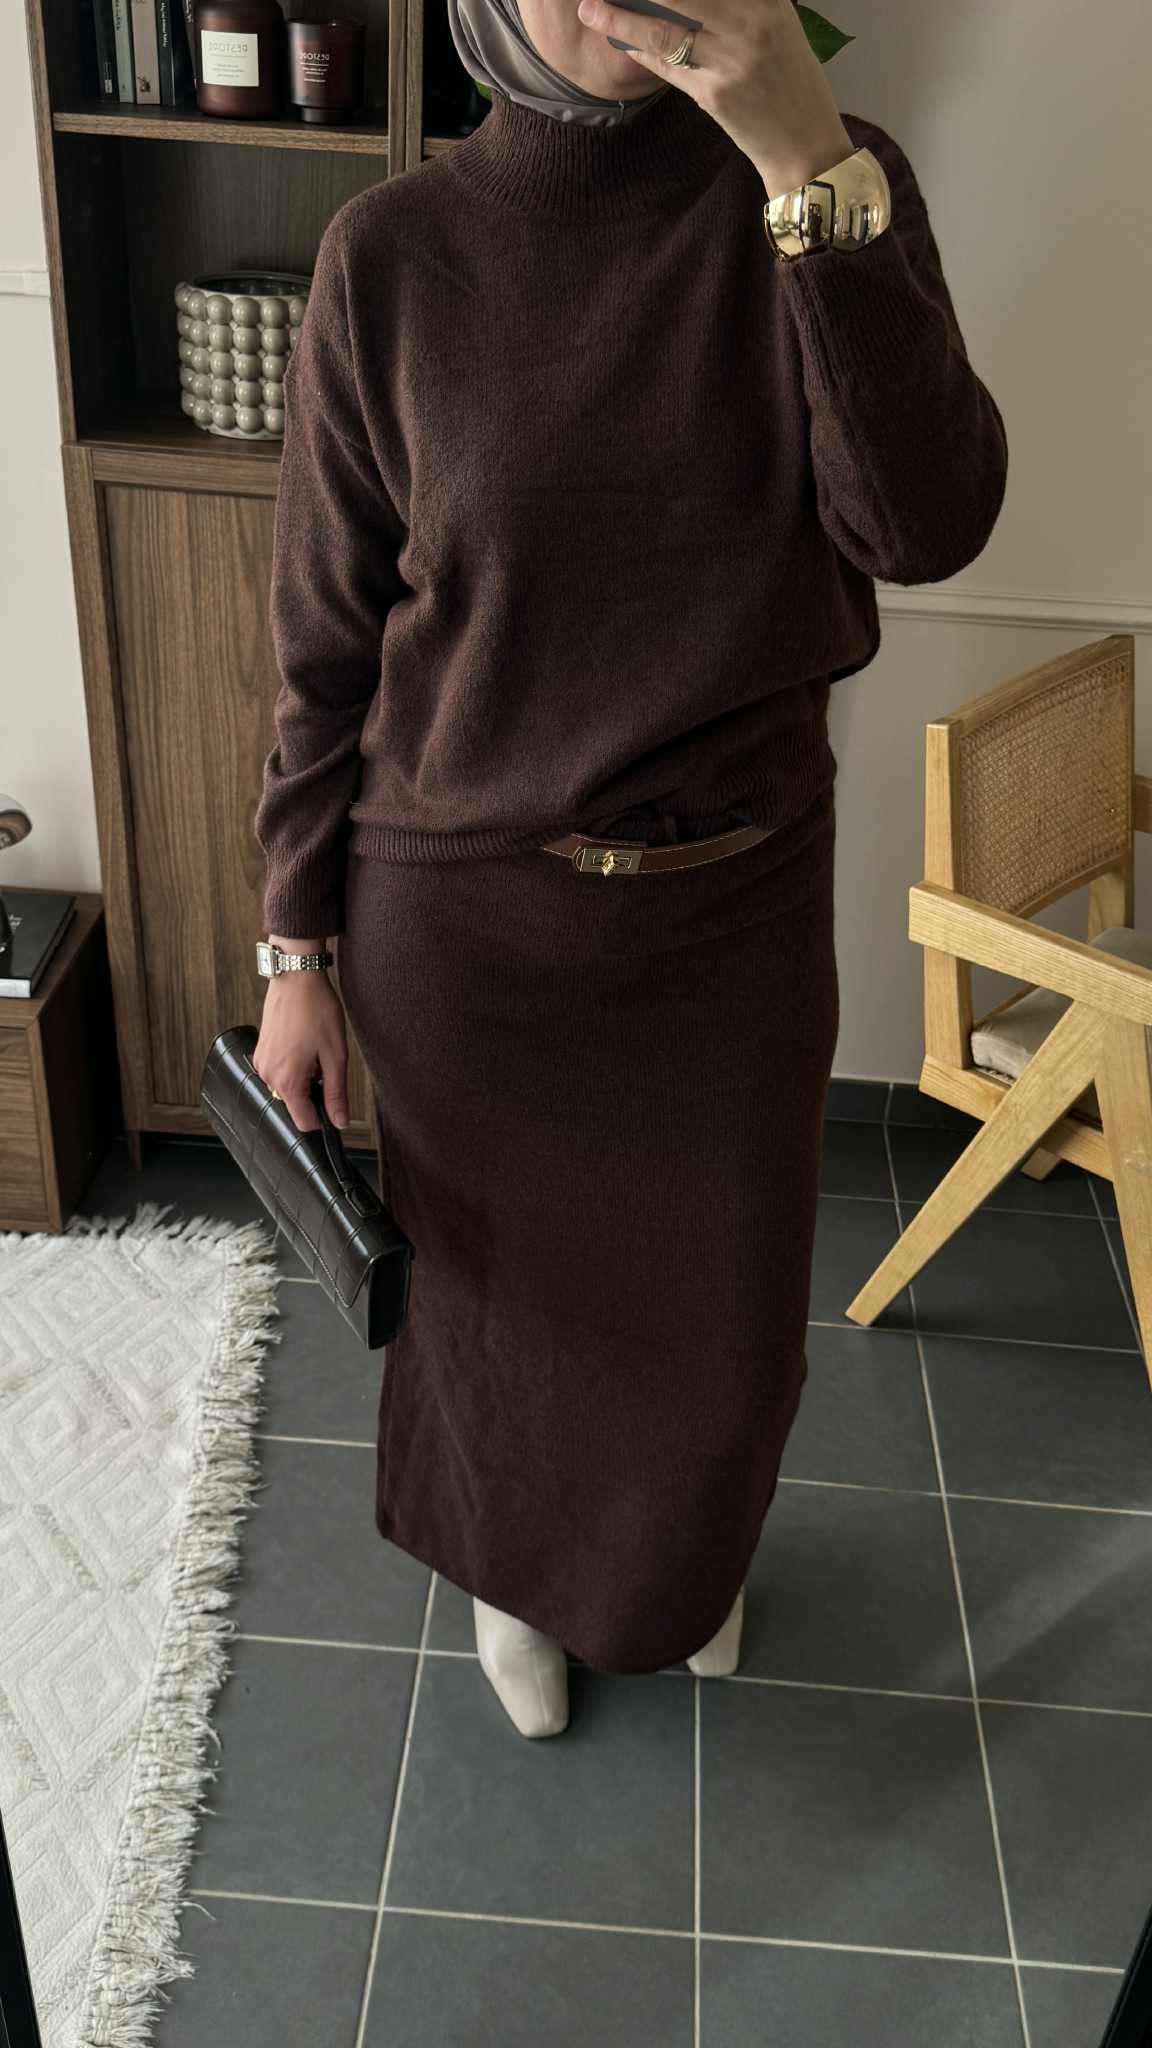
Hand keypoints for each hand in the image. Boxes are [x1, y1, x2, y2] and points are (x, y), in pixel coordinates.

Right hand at [253, 971, 349, 1133]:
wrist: (296, 978)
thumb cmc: (317, 1011)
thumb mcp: (335, 1055)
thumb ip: (336, 1093)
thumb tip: (339, 1120)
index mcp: (286, 1081)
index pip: (303, 1122)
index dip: (323, 1119)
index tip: (335, 1105)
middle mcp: (268, 1075)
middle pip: (296, 1104)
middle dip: (314, 1091)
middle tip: (327, 1063)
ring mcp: (262, 1062)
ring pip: (289, 1087)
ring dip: (305, 1077)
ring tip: (315, 1049)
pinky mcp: (261, 1051)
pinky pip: (281, 1071)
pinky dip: (295, 1066)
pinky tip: (304, 1044)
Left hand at [574, 0, 853, 194]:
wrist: (807, 147)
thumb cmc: (791, 84)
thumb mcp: (777, 29)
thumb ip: (740, 7)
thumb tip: (683, 1)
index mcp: (767, 1)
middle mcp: (751, 23)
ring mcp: (731, 59)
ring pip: (663, 28)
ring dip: (620, 17)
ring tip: (589, 8)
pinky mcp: (715, 94)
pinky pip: (667, 67)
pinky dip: (639, 51)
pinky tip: (617, 40)